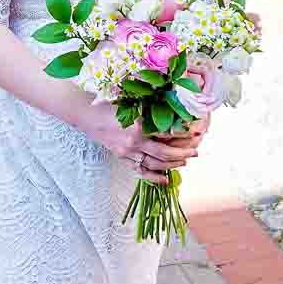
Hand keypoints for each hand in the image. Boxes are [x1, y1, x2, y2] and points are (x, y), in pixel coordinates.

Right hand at [79, 99, 209, 179]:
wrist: (86, 114)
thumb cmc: (109, 105)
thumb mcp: (132, 103)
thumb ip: (151, 112)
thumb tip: (172, 117)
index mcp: (138, 126)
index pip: (166, 134)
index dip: (182, 134)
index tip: (195, 133)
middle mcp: (134, 142)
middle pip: (164, 153)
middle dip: (183, 153)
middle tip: (195, 151)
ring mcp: (127, 153)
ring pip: (155, 164)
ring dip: (172, 165)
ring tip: (185, 162)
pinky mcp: (122, 158)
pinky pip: (140, 171)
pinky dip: (154, 177)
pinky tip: (165, 180)